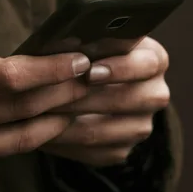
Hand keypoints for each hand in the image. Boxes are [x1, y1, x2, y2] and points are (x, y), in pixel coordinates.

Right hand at [0, 26, 89, 191]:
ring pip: (21, 138)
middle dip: (66, 92)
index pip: (8, 78)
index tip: (79, 60)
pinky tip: (42, 121)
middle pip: (24, 109)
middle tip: (94, 78)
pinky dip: (25, 136)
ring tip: (81, 101)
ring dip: (57, 119)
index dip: (50, 70)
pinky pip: (0, 153)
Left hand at [42, 37, 169, 166]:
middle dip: (85, 98)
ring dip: (67, 123)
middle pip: (128, 100)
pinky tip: (41, 131)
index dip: (121, 68)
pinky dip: (64, 142)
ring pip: (104, 130)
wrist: (84, 82)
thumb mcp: (90, 40)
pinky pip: (92, 151)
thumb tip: (68, 46)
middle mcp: (155, 94)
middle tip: (51, 96)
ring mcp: (141, 125)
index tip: (91, 71)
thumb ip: (86, 42)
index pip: (149, 64)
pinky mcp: (123, 149)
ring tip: (37, 114)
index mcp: (155, 60)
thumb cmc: (85, 52)